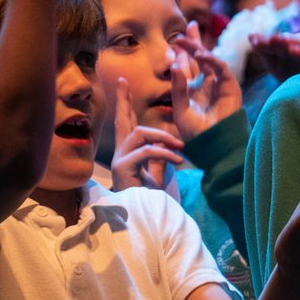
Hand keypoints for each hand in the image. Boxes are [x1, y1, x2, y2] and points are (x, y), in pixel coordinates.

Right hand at [111, 78, 182, 192]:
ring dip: (162, 136)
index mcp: (129, 151)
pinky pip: (146, 152)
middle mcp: (121, 152)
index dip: (124, 103)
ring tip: (180, 146)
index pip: (126, 122)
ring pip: (139, 133)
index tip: (123, 84)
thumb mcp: (159, 171)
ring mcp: (120, 159)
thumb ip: (161, 156)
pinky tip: (179, 160)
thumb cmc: (151, 197)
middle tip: (123, 82)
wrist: (144, 218)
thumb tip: (173, 142)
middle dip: (123, 100)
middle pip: (122, 120)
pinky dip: (164, 154)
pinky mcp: (123, 168)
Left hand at [171, 22, 243, 139]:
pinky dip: (211, 60)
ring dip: (199, 49)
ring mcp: (219, 84)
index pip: (187, 65)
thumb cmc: (195, 133)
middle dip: (195, 41)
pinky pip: (221, 68)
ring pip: (210, 60)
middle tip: (190, 25)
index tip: (175, 40)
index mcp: (192, 89)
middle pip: (200, 57)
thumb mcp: (180, 108)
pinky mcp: (230, 86)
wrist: (213, 145)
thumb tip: (175, 64)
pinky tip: (200, 55)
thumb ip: (177, 87)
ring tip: (185, 40)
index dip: (182, 52)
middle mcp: (206, 84)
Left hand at [248, 32, 299, 81]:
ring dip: (289, 41)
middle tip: (266, 41)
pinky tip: (291, 50)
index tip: (255, 42)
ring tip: (276, 41)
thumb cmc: (295, 78)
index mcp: (293, 45)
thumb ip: (264, 50)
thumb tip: (250, 35)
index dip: (267, 41)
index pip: (279, 41)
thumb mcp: (275, 65)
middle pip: (291, 40)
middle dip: (278, 40)